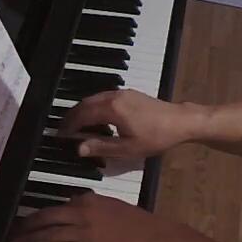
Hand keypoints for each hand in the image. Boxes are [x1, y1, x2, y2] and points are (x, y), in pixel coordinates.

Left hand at [9, 193, 169, 241]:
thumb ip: (93, 206)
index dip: (42, 213)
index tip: (33, 218)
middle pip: (47, 217)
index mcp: (89, 200)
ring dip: (30, 239)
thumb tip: (79, 205)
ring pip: (49, 234)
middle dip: (28, 224)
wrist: (150, 237)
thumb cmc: (138, 223)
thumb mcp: (112, 206)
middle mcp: (81, 213)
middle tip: (15, 230)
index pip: (60, 205)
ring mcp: (82, 232)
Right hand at [58, 90, 202, 161]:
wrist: (180, 122)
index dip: (69, 126)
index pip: (82, 115)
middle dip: (72, 117)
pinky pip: (103, 98)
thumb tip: (78, 148)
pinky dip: (93, 107)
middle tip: (64, 131)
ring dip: (82, 111)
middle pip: (84, 104)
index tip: (60, 136)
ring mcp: (121, 93)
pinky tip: (96, 120)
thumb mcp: (127, 148)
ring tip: (77, 127)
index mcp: (111, 109)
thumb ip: (101, 147)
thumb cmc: (156, 137)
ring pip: (93, 99)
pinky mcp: (128, 93)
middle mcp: (113, 96)